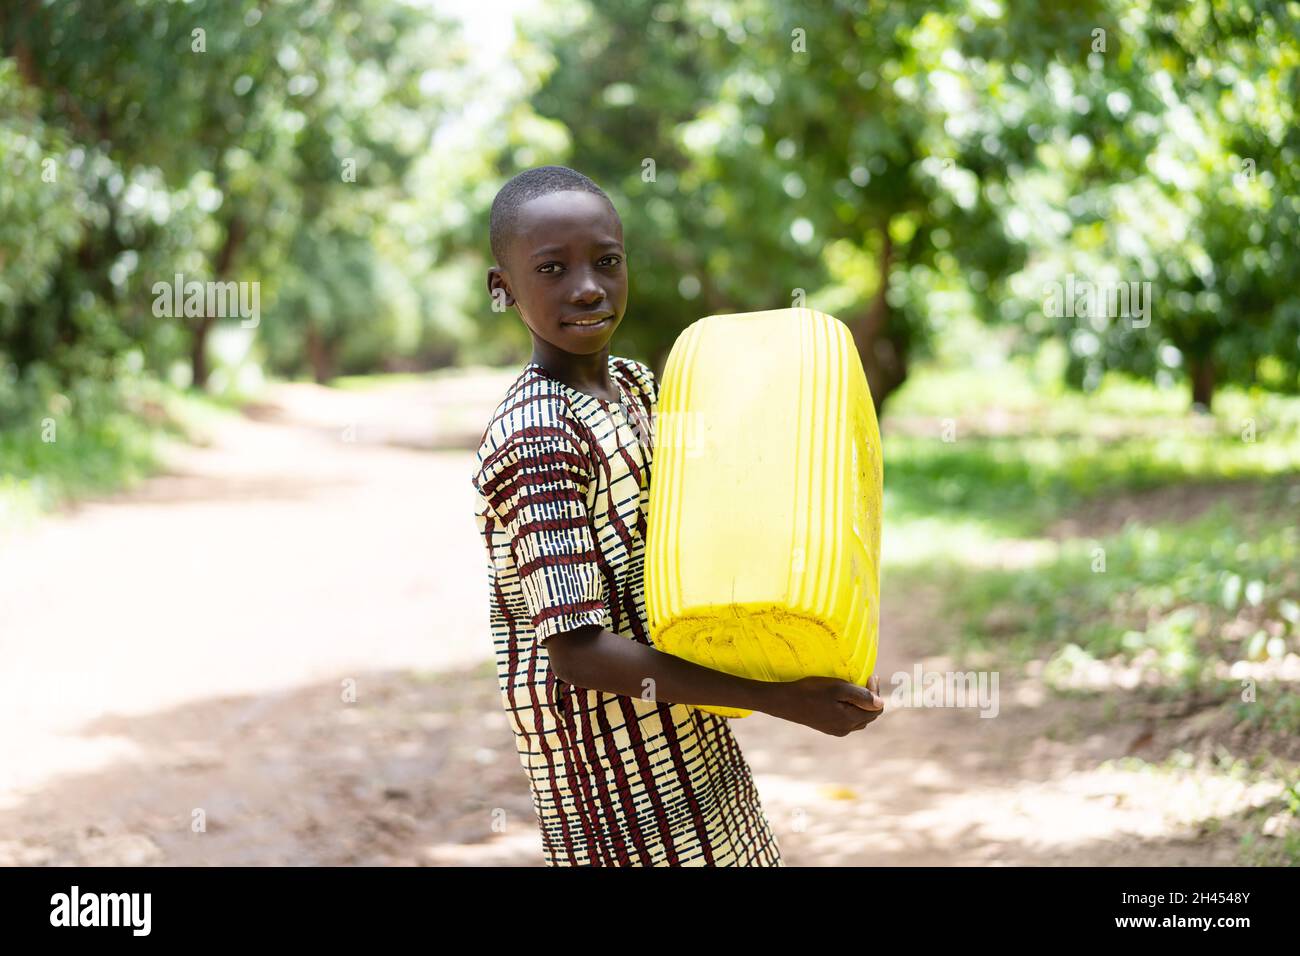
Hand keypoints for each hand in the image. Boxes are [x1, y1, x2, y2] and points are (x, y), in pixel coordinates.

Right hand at [763, 674, 883, 735]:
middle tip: (866, 678)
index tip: (870, 675)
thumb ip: (861, 696)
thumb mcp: (837, 688)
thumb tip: (881, 703)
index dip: (877, 692)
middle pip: (869, 715)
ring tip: (856, 687)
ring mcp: (836, 730)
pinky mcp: (828, 727)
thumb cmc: (811, 691)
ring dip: (862, 704)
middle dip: (871, 697)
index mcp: (850, 720)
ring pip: (859, 718)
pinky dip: (852, 709)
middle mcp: (846, 729)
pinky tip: (843, 698)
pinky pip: (848, 720)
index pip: (876, 709)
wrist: (785, 701)